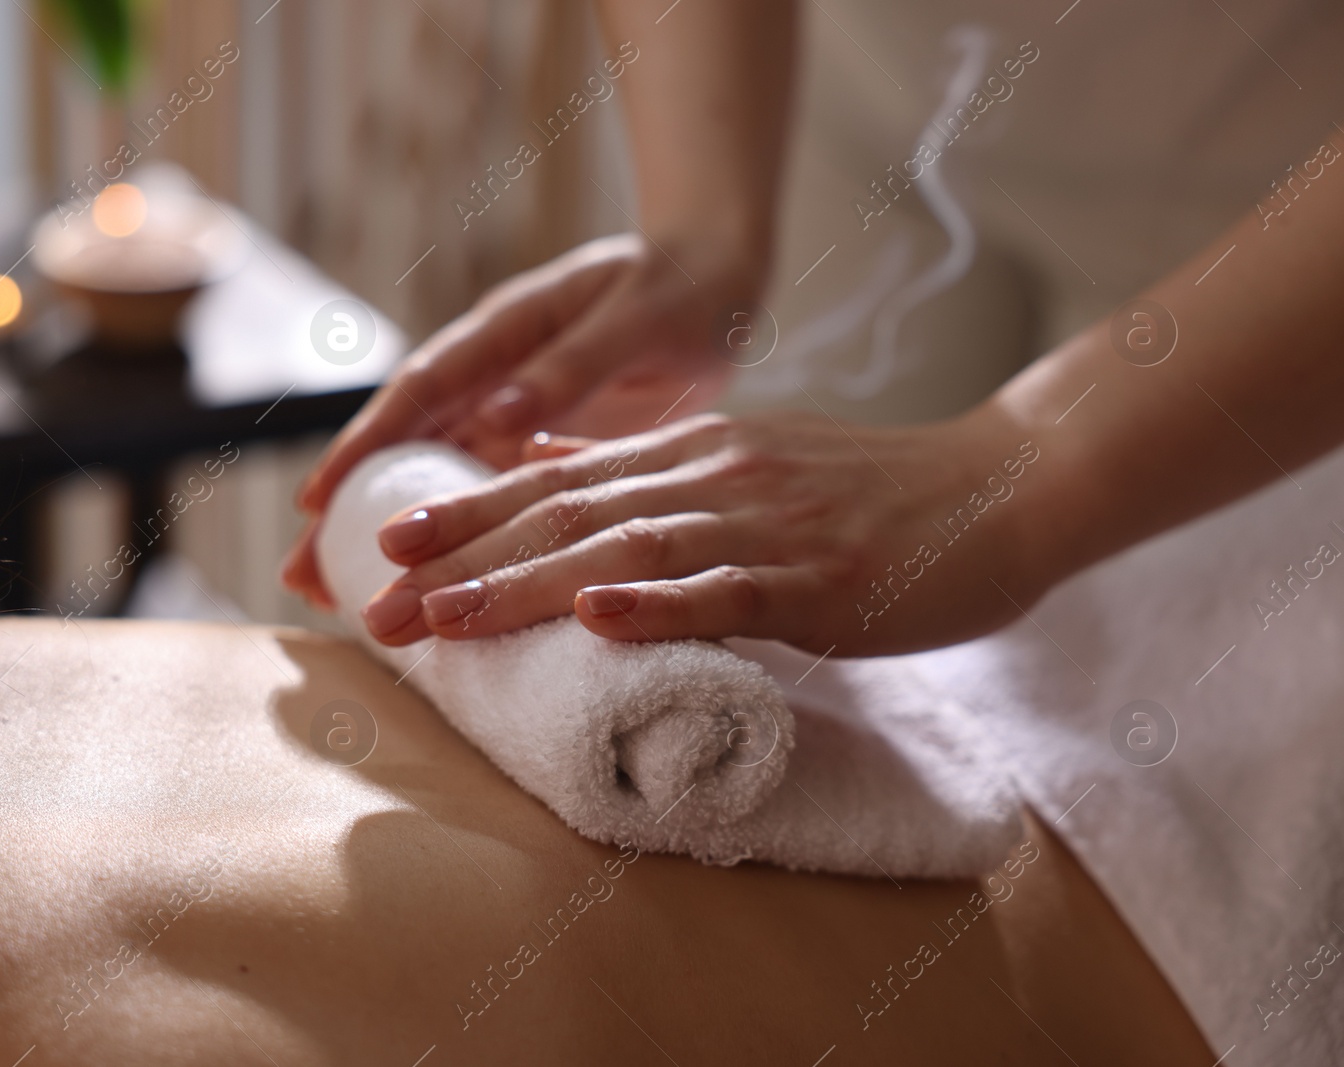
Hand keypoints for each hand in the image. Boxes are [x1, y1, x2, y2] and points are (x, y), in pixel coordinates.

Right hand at [282, 232, 764, 607]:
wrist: (712, 281)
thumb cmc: (674, 286)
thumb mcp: (631, 319)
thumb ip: (569, 366)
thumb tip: (498, 415)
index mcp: (504, 332)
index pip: (420, 393)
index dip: (365, 446)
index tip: (319, 501)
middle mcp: (492, 377)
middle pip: (406, 447)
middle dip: (351, 510)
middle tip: (302, 576)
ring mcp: (511, 414)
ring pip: (436, 480)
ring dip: (391, 535)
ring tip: (339, 598)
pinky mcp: (540, 444)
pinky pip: (488, 498)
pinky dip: (457, 542)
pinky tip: (432, 588)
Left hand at [354, 409, 1052, 657]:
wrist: (1000, 487)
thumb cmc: (869, 490)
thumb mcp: (742, 457)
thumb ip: (642, 462)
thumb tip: (541, 461)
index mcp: (692, 452)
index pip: (557, 482)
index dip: (468, 511)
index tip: (387, 543)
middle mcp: (713, 477)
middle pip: (569, 515)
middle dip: (467, 560)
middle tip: (378, 605)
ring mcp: (765, 525)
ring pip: (628, 552)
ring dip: (530, 584)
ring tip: (448, 616)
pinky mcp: (820, 578)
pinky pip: (729, 592)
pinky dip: (658, 605)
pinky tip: (594, 617)